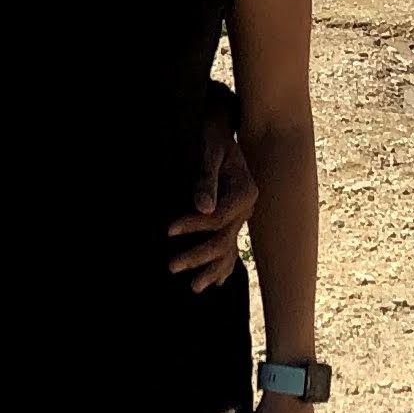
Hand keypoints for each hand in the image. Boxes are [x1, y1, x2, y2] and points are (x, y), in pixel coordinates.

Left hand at [173, 89, 257, 292]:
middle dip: (197, 255)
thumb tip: (202, 207)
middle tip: (171, 266)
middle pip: (222, 239)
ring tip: (193, 288)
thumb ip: (206, 179)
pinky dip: (224, 266)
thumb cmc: (213, 134)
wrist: (222, 124)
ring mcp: (241, 215)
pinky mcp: (232, 217)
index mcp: (245, 192)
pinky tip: (217, 282)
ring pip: (228, 249)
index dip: (192, 225)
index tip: (167, 230)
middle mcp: (246, 207)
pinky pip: (231, 247)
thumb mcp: (208, 151)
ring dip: (211, 269)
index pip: (217, 217)